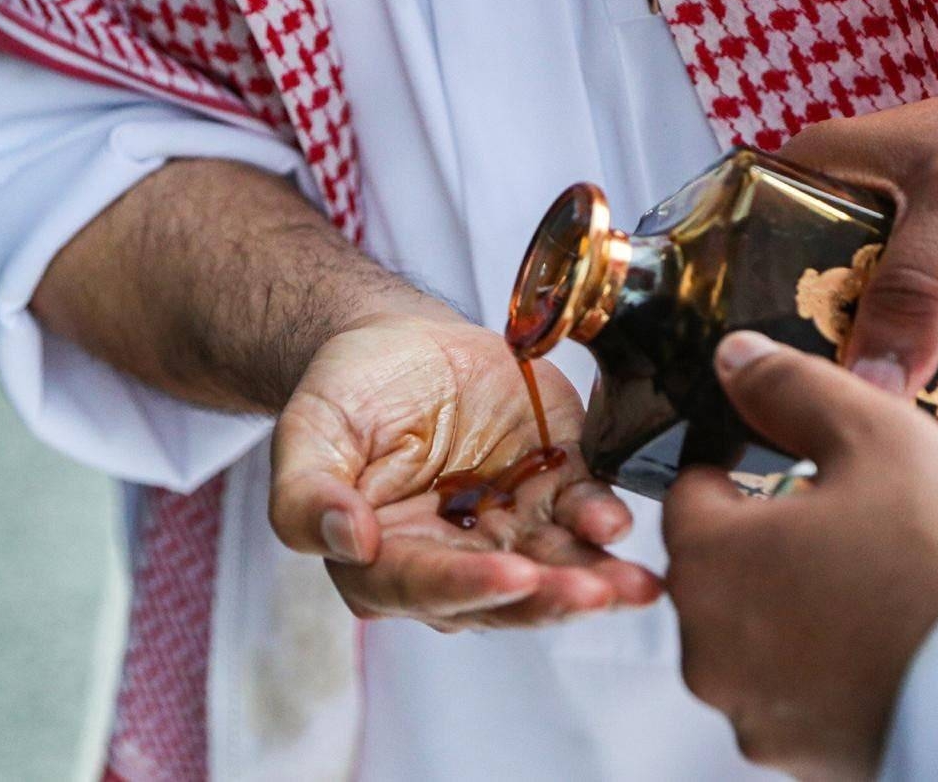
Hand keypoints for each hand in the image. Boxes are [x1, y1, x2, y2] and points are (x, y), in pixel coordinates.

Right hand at [271, 313, 661, 630]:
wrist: (401, 340)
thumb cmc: (349, 391)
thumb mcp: (310, 432)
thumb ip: (306, 496)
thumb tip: (347, 541)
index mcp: (386, 559)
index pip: (424, 586)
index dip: (467, 584)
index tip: (510, 574)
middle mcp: (454, 558)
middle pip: (504, 594)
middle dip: (550, 597)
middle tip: (591, 593)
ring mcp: (510, 525)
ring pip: (555, 565)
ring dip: (595, 577)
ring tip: (630, 585)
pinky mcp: (554, 486)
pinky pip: (583, 511)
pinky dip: (603, 520)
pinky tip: (616, 523)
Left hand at [663, 332, 937, 777]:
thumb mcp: (873, 435)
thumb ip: (789, 388)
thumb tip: (734, 357)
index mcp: (708, 560)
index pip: (688, 495)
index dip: (736, 473)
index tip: (784, 473)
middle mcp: (706, 644)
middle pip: (715, 569)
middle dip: (762, 542)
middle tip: (841, 530)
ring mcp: (748, 707)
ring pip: (749, 633)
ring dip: (787, 607)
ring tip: (867, 588)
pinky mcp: (793, 753)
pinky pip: (787, 691)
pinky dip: (817, 667)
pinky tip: (877, 645)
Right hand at [778, 53, 937, 395]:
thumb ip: (915, 285)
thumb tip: (871, 383)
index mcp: (821, 174)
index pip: (756, 250)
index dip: (752, 310)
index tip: (757, 374)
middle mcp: (850, 219)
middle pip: (809, 307)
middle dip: (822, 357)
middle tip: (821, 414)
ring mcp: (900, 262)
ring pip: (866, 335)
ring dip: (878, 375)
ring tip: (868, 428)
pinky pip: (919, 348)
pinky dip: (925, 378)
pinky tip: (918, 414)